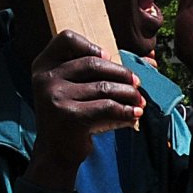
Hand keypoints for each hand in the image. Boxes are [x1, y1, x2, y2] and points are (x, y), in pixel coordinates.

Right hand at [22, 31, 143, 192]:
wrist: (55, 153)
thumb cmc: (70, 114)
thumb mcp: (71, 88)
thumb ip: (92, 72)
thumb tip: (149, 61)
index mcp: (43, 66)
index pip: (66, 39)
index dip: (90, 44)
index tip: (107, 56)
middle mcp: (45, 79)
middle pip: (93, 63)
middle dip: (121, 73)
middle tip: (136, 83)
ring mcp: (55, 97)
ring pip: (104, 87)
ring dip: (128, 93)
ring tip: (139, 100)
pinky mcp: (69, 116)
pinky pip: (107, 107)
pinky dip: (126, 110)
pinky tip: (135, 114)